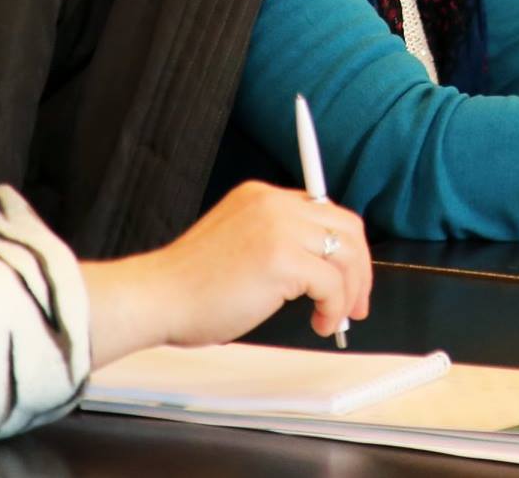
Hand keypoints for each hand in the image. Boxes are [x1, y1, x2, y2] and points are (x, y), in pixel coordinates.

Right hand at [81, 181, 372, 366]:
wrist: (159, 298)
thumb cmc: (190, 285)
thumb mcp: (239, 243)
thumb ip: (276, 241)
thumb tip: (322, 269)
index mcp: (261, 196)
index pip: (324, 211)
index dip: (344, 247)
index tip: (349, 277)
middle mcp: (274, 203)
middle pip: (346, 227)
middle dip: (360, 270)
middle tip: (356, 304)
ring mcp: (279, 228)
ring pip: (346, 254)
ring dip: (350, 292)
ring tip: (335, 318)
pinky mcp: (282, 259)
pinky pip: (332, 284)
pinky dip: (334, 308)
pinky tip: (319, 323)